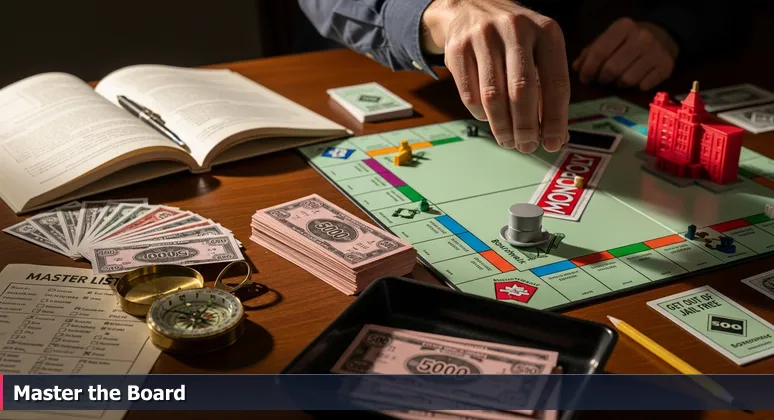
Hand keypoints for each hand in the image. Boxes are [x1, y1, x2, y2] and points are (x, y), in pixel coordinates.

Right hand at [422, 0, 569, 152]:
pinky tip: (488, 118)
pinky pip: (469, 94)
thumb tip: (559, 136)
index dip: (556, 119)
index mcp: (546, 31)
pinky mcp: (458, 48)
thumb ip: (549, 91)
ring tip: (508, 140)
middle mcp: (516, 30)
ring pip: (493, 96)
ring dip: (502, 126)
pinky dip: (480, 114)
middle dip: (526, 127)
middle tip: (527, 146)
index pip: (556, 83)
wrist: (472, 7)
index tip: (554, 143)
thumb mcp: (539, 52)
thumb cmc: (514, 39)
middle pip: (522, 91)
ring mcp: (484, 37)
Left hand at [573, 18, 678, 90]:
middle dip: (602, 78)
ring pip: (626, 80)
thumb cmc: (629, 40)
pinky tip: (636, 79)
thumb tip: (577, 67)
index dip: (588, 69)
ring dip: (618, 83)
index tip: (584, 78)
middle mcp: (642, 38)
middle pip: (611, 69)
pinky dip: (635, 86)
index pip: (599, 51)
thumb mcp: (610, 39)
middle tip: (601, 79)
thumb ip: (591, 52)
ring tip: (618, 78)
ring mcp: (656, 53)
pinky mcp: (666, 67)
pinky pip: (642, 86)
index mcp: (624, 27)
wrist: (664, 37)